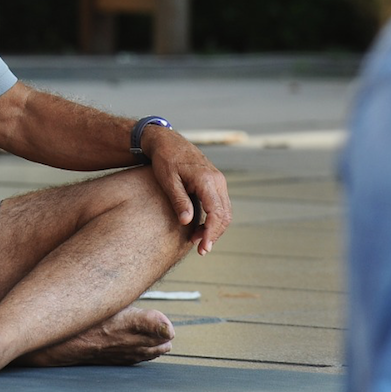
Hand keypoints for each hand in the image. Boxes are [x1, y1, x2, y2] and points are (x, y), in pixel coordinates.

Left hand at [142, 127, 231, 255]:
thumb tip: (187, 222)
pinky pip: (220, 205)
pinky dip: (214, 219)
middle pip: (225, 215)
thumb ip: (179, 200)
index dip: (212, 233)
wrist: (167, 141)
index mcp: (207, 180)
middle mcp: (218, 180)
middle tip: (201, 250)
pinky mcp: (215, 183)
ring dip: (215, 228)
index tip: (203, 248)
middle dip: (215, 234)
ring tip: (198, 241)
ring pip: (225, 211)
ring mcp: (218, 181)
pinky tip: (200, 227)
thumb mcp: (168, 180)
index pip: (217, 213)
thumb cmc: (165, 158)